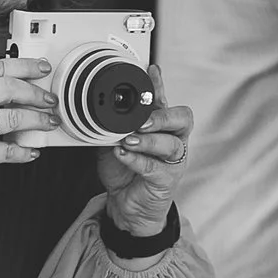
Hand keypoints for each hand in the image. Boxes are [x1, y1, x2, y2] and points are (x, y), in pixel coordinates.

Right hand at [0, 57, 60, 188]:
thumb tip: (9, 86)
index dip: (24, 66)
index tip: (40, 67)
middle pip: (9, 89)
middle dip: (36, 93)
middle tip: (49, 99)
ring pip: (13, 118)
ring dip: (37, 120)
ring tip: (48, 121)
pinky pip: (7, 151)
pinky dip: (24, 152)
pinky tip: (32, 151)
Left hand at [97, 65, 190, 236]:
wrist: (128, 207)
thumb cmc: (124, 172)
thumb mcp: (113, 142)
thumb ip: (109, 127)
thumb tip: (94, 109)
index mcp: (161, 127)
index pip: (165, 101)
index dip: (160, 85)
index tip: (150, 70)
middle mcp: (172, 140)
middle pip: (183, 119)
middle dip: (162, 115)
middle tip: (142, 119)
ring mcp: (173, 161)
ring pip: (171, 143)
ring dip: (148, 139)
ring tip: (128, 139)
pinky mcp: (166, 180)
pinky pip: (155, 167)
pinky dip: (136, 159)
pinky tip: (123, 154)